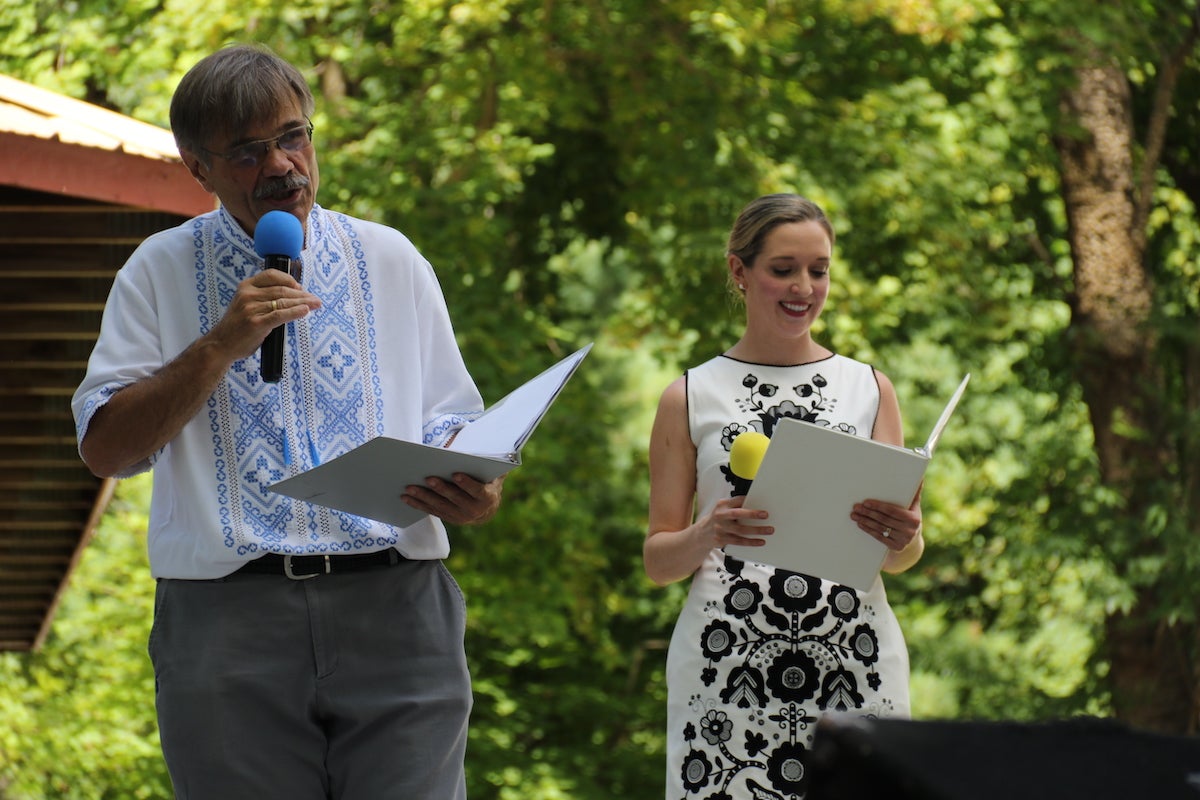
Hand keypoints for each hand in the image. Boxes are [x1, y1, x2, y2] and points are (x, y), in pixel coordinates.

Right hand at [207, 271, 321, 359]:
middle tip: (316, 299)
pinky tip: (305, 311)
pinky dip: (295, 312)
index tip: (301, 288)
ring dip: (304, 303)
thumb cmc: (237, 325)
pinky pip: (280, 315)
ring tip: (316, 305)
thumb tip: (292, 294)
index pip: (272, 275)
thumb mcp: (246, 304)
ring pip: (284, 302)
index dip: (290, 280)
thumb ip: (263, 297)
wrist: (220, 344)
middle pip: (282, 290)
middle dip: (302, 295)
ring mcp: (251, 309)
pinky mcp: (256, 323)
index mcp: (246, 286)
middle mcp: (248, 295)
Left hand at [402, 473, 504, 525]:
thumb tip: (468, 450)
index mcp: (487, 497)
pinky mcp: (448, 518)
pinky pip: (431, 511)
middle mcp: (474, 510)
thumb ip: (484, 463)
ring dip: (424, 497)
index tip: (455, 474)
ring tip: (409, 488)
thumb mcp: (490, 473)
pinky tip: (406, 497)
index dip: (466, 483)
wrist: (486, 508)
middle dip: (440, 488)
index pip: (477, 490)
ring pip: (440, 505)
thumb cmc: (486, 481)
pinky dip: (418, 504)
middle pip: (455, 498)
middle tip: (427, 478)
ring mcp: (460, 517)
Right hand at [706, 496, 773, 547]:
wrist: (702, 533)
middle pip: (737, 514)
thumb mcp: (723, 508)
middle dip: (752, 514)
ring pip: (740, 530)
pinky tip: (760, 541)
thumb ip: (736, 506)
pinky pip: (739, 541)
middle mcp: (720, 515)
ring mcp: (720, 528)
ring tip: (769, 530)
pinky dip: (751, 542)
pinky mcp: (722, 540)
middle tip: (766, 515)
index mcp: (722, 505)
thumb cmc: (719, 518)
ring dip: (756, 530)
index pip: (736, 500)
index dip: (748, 500)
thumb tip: (756, 504)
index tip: (759, 501)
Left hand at [850, 497, 921, 550]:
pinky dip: (868, 530)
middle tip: (856, 507)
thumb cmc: (910, 518)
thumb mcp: (914, 507)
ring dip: (865, 521)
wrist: (913, 540)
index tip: (866, 502)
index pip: (892, 511)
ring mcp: (903, 540)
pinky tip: (860, 524)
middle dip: (868, 513)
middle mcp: (910, 530)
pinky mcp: (896, 547)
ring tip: (854, 515)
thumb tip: (920, 478)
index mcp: (914, 519)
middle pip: (884, 519)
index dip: (878, 506)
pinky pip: (879, 537)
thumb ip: (914, 494)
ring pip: (880, 528)